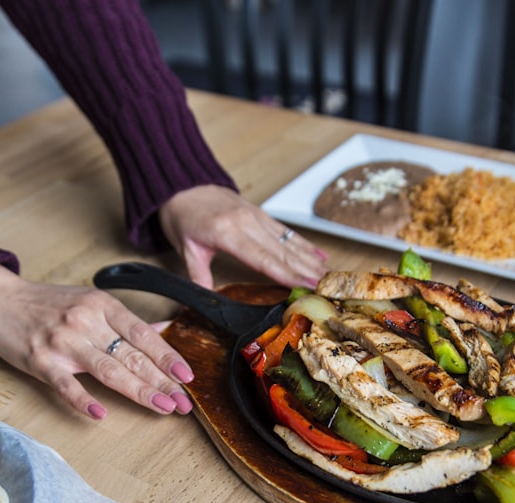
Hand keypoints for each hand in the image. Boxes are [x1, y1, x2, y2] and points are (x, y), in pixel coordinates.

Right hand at [0, 266, 193, 419]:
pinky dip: (83, 399)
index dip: (167, 356)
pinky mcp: (41, 360)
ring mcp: (63, 342)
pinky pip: (65, 384)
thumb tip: (163, 330)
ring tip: (162, 407)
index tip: (187, 375)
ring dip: (139, 391)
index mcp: (101, 306)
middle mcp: (86, 322)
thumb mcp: (90, 301)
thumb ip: (125, 321)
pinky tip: (101, 413)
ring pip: (108, 370)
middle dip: (162, 381)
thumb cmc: (45, 303)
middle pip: (132, 356)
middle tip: (184, 403)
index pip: (143, 334)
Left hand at [158, 185, 328, 289]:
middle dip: (309, 271)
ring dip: (312, 260)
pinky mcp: (261, 214)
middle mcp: (248, 223)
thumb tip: (192, 305)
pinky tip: (320, 256)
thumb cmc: (183, 216)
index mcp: (229, 233)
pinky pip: (286, 232)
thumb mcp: (186, 249)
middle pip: (284, 252)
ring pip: (290, 242)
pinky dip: (305, 245)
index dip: (288, 274)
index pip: (264, 259)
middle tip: (330, 286)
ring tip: (331, 275)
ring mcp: (257, 217)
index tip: (307, 285)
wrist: (183, 184)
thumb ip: (197, 276)